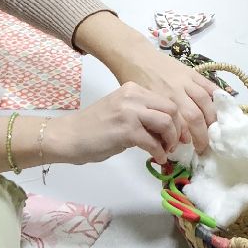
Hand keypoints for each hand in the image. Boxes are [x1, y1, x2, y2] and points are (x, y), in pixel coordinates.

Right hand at [40, 83, 187, 164]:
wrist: (69, 136)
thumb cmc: (93, 128)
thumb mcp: (121, 112)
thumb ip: (142, 115)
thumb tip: (165, 131)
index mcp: (132, 89)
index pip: (166, 100)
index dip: (177, 119)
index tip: (176, 134)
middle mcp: (133, 96)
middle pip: (171, 109)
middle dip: (178, 129)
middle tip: (173, 144)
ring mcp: (129, 112)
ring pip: (166, 122)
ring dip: (170, 140)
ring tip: (165, 151)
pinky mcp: (126, 130)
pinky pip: (153, 142)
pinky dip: (159, 152)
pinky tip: (157, 158)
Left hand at [111, 48, 218, 154]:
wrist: (135, 57)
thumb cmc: (134, 84)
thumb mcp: (140, 105)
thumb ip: (154, 122)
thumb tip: (172, 140)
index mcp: (160, 103)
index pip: (180, 127)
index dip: (189, 141)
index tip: (193, 150)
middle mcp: (174, 93)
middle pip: (195, 117)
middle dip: (203, 135)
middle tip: (206, 147)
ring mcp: (185, 81)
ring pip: (205, 102)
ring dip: (213, 119)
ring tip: (215, 131)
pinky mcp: (191, 72)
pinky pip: (208, 85)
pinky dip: (218, 96)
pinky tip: (223, 107)